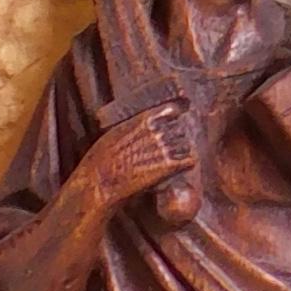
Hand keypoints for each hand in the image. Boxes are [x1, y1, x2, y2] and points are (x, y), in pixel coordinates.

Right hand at [84, 95, 199, 210]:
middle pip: (181, 128)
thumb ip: (135, 124)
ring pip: (187, 145)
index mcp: (144, 119)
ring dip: (183, 152)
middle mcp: (157, 130)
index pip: (172, 110)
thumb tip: (144, 123)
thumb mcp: (116, 132)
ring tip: (173, 161)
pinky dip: (187, 164)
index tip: (173, 125)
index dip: (173, 119)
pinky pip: (189, 160)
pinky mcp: (169, 166)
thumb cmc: (102, 159)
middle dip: (177, 138)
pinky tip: (179, 169)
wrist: (101, 180)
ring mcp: (164, 147)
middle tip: (170, 150)